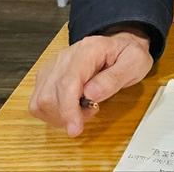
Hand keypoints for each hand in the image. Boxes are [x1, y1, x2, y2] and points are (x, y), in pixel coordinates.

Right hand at [29, 29, 152, 136]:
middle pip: (49, 94)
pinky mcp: (47, 76)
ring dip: (58, 116)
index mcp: (88, 50)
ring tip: (83, 111)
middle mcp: (65, 57)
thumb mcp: (135, 63)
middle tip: (91, 113)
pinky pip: (39, 101)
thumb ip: (114, 78)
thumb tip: (91, 94)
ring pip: (40, 100)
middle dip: (67, 115)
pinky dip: (52, 113)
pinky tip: (71, 110)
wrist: (120, 45)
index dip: (68, 109)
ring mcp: (53, 66)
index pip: (67, 82)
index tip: (75, 128)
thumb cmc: (127, 54)